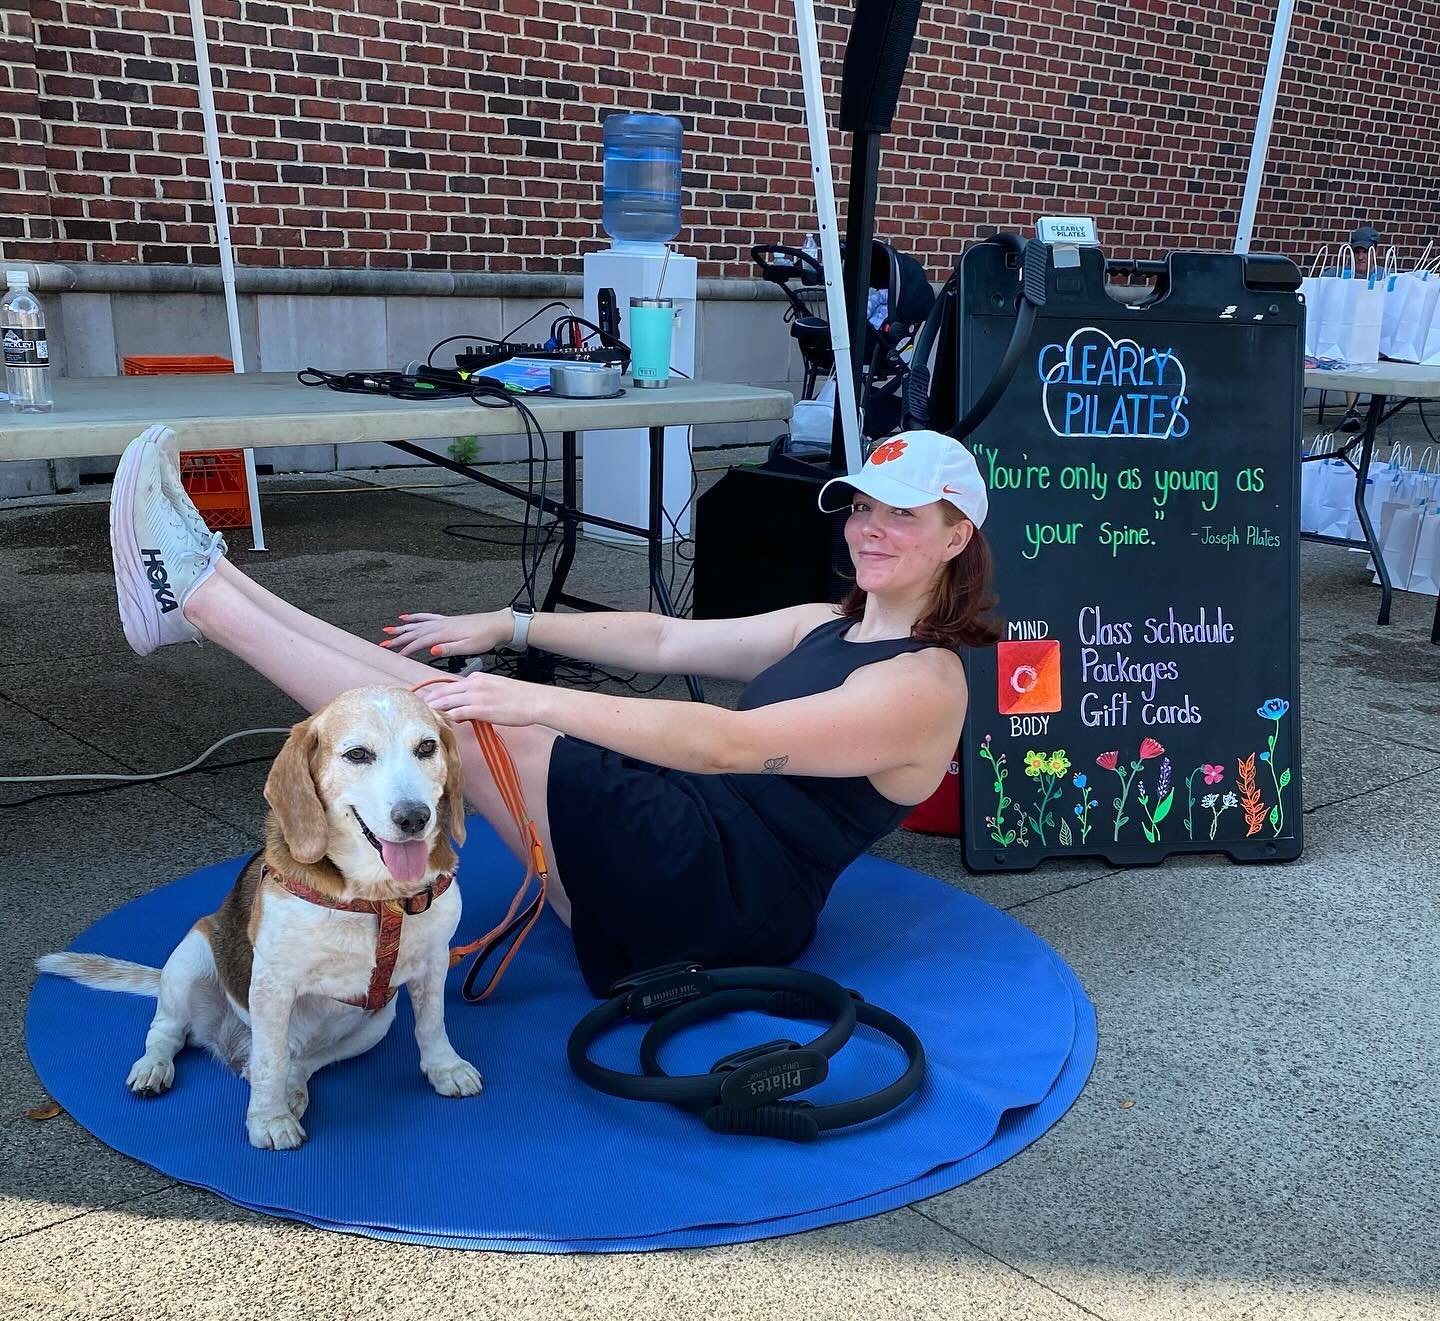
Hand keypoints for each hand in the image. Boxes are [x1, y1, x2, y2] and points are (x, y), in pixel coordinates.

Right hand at [380, 610, 512, 658]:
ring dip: (402, 628)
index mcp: (445, 633)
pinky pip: (427, 617)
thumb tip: (432, 650)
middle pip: (415, 632)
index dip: (407, 649)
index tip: (396, 655)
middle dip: (398, 638)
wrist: (497, 625)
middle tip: (383, 643)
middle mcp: (441, 625)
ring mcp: (443, 621)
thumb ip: (449, 649)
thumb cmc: (485, 637)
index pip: (421, 642)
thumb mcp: (469, 647)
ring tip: (388, 630)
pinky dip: (415, 617)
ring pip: (418, 624)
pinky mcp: (447, 620)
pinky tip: (406, 617)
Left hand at [419, 671, 550, 727]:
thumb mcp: (495, 690)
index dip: (436, 694)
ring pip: (448, 701)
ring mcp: (477, 696)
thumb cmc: (520, 697)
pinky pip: (458, 712)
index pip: (450, 685)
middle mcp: (474, 684)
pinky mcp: (482, 708)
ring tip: (424, 715)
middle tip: (417, 708)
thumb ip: (477, 697)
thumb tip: (464, 711)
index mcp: (476, 678)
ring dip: (435, 709)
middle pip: (444, 692)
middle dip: (430, 701)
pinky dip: (448, 716)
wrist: (535, 700)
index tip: (426, 700)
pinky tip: (441, 721)